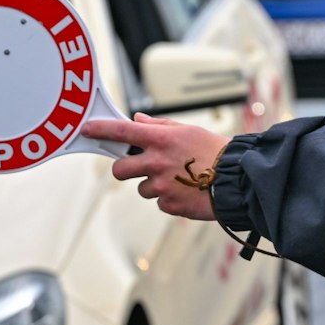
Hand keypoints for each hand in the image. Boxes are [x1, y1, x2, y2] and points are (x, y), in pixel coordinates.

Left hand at [82, 112, 228, 220]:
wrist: (237, 180)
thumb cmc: (214, 151)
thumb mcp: (188, 131)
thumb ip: (159, 126)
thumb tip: (137, 120)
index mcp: (160, 139)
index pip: (122, 131)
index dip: (101, 129)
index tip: (87, 128)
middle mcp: (156, 162)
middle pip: (120, 169)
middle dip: (125, 169)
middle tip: (140, 168)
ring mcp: (161, 185)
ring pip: (141, 188)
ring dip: (154, 185)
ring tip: (179, 179)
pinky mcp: (168, 204)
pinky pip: (159, 202)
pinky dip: (169, 198)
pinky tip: (187, 191)